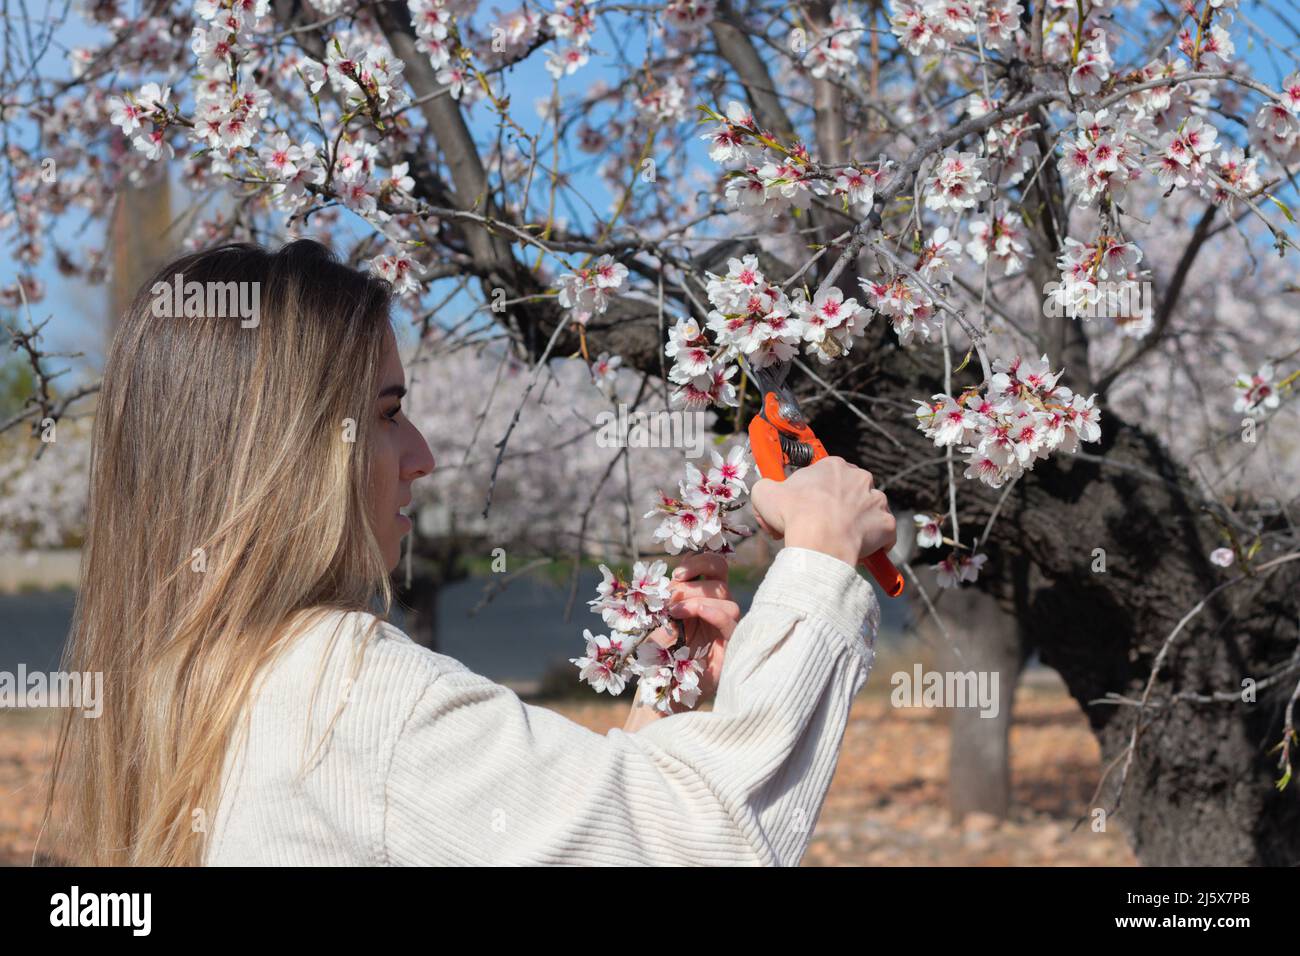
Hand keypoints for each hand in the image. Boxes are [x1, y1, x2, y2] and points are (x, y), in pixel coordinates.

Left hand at [644, 551, 740, 708]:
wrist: (658, 692)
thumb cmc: (657, 656)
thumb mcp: (659, 620)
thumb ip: (669, 598)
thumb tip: (673, 578)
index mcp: (702, 598)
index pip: (714, 567)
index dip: (699, 561)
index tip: (676, 573)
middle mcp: (716, 610)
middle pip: (720, 578)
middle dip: (691, 582)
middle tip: (669, 599)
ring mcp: (724, 629)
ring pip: (726, 599)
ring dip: (697, 598)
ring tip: (674, 613)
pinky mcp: (729, 647)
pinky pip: (731, 621)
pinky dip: (712, 611)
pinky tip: (694, 613)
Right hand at [750, 456, 896, 566]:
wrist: (818, 542)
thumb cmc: (794, 515)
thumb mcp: (765, 493)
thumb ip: (767, 487)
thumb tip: (768, 493)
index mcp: (833, 466)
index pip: (827, 475)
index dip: (816, 493)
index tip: (808, 508)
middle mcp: (860, 478)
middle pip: (852, 490)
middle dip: (840, 506)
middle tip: (823, 525)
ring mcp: (877, 501)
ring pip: (870, 510)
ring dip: (859, 522)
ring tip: (841, 540)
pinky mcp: (887, 524)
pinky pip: (885, 534)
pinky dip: (876, 543)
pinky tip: (862, 551)